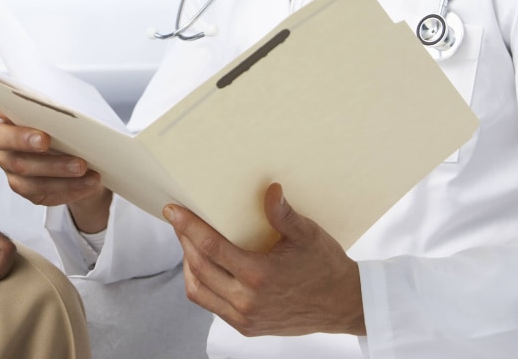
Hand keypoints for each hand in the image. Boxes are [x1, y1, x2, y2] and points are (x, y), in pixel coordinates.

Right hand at [0, 102, 111, 233]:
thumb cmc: (74, 129)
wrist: (88, 161)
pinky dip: (67, 187)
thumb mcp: (69, 115)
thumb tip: (67, 110)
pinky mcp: (26, 188)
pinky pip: (41, 191)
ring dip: (55, 167)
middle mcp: (4, 140)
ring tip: (81, 166)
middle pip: (0, 138)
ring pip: (23, 168)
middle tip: (45, 140)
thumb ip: (58, 110)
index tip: (16, 103)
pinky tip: (87, 181)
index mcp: (11, 113)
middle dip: (23, 139)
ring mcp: (11, 165)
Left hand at [163, 183, 365, 336]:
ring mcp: (246, 318)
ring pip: (199, 290)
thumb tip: (270, 189)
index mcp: (259, 276)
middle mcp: (248, 301)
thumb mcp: (308, 235)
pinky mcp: (248, 328)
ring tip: (187, 241)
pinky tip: (204, 265)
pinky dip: (201, 284)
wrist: (345, 305)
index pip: (211, 247)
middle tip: (177, 219)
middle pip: (199, 266)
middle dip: (183, 239)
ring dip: (188, 264)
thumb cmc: (326, 266)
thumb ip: (284, 214)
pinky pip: (212, 305)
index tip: (172, 210)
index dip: (187, 226)